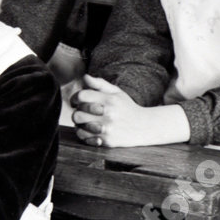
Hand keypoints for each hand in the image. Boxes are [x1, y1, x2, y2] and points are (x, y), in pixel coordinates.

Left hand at [71, 75, 188, 146]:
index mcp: (109, 100)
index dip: (75, 98)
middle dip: (77, 112)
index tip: (77, 101)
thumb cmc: (126, 107)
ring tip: (86, 121)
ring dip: (80, 124)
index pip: (81, 96)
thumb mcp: (116, 92)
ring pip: (79, 127)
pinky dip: (84, 134)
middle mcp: (108, 114)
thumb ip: (99, 83)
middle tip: (82, 112)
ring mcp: (107, 129)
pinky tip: (89, 130)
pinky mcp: (107, 141)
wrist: (144, 126)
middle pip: (77, 114)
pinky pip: (85, 138)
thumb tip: (84, 77)